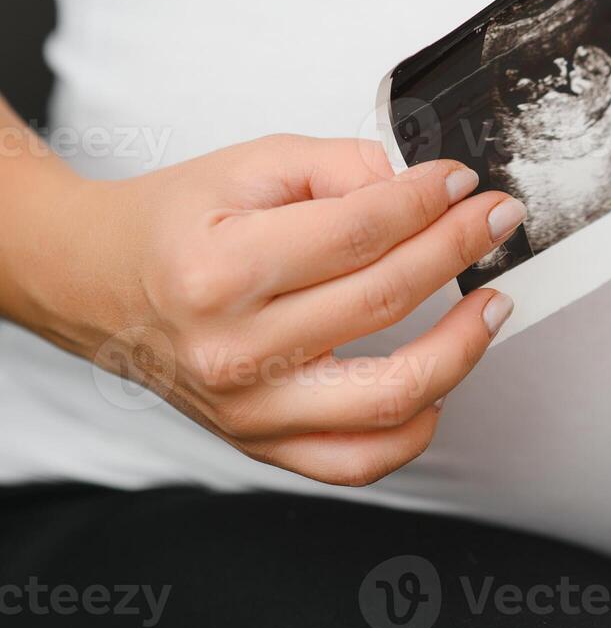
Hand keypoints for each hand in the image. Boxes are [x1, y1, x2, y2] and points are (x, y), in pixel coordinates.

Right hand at [28, 134, 525, 485]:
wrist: (96, 282)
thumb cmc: (174, 223)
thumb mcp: (250, 166)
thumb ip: (341, 167)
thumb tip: (425, 187)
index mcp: (221, 269)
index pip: (360, 232)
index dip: (429, 202)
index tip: (466, 184)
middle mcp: (232, 348)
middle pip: (383, 301)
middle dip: (458, 250)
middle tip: (497, 221)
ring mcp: (248, 408)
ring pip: (388, 394)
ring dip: (463, 347)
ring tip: (493, 305)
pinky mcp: (262, 443)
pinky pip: (358, 461)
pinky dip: (415, 429)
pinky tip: (442, 385)